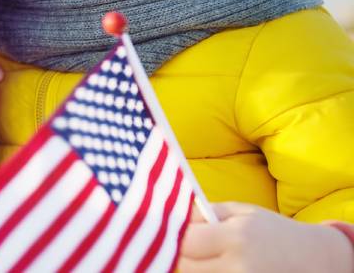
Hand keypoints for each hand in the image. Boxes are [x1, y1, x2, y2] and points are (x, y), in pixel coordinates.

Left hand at [178, 202, 353, 271]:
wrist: (314, 259)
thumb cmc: (273, 231)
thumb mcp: (242, 212)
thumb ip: (204, 213)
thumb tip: (171, 214)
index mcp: (236, 238)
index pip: (185, 241)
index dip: (171, 236)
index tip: (166, 230)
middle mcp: (239, 266)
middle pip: (185, 265)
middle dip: (176, 254)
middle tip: (179, 245)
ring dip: (190, 267)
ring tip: (196, 256)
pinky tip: (209, 266)